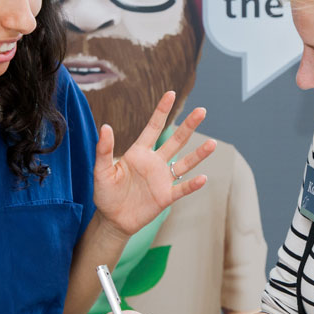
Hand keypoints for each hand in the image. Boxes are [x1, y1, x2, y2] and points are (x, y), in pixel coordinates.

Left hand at [93, 91, 215, 235]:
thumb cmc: (105, 194)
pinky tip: (203, 178)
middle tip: (202, 111)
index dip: (162, 111)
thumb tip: (105, 127)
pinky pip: (182, 188)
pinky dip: (192, 184)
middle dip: (189, 126)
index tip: (171, 93)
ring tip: (212, 144)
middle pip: (176, 140)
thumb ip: (104, 150)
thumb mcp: (101, 171)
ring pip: (184, 163)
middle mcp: (154, 162)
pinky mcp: (166, 197)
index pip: (154, 127)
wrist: (112, 220)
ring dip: (198, 154)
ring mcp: (162, 179)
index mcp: (139, 153)